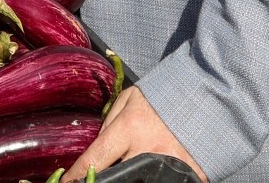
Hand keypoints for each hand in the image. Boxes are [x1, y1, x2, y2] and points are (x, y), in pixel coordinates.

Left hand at [64, 87, 206, 182]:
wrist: (201, 95)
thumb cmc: (159, 97)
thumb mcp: (128, 100)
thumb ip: (109, 123)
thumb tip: (95, 147)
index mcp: (129, 128)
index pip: (96, 157)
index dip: (78, 173)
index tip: (67, 182)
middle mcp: (147, 148)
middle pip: (118, 176)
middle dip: (106, 178)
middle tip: (100, 176)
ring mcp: (170, 162)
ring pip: (141, 180)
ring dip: (135, 177)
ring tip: (134, 170)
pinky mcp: (191, 171)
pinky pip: (173, 181)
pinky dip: (164, 177)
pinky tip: (157, 173)